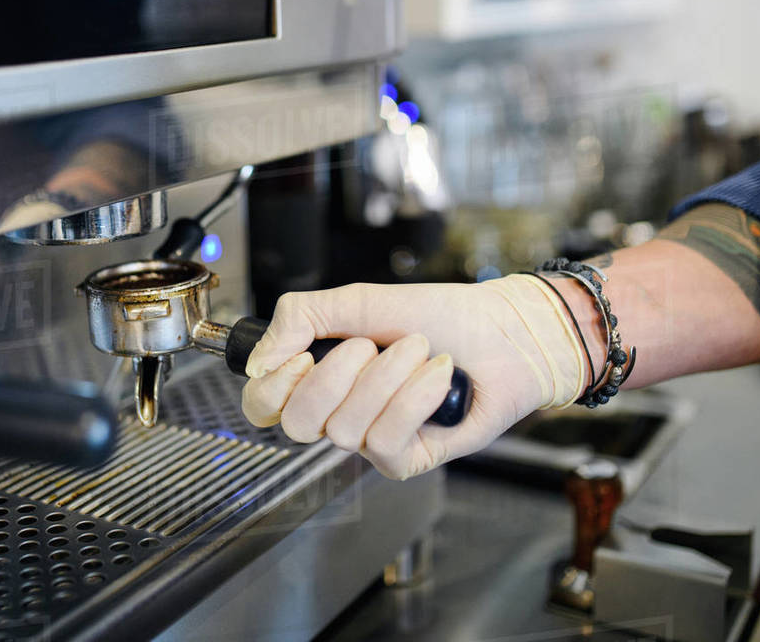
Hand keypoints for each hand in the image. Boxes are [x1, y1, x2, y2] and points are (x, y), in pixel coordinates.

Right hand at [241, 276, 585, 479]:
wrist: (502, 330)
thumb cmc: (436, 315)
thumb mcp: (357, 301)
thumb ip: (299, 318)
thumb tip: (257, 362)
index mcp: (318, 376)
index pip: (263, 404)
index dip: (275, 385)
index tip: (307, 354)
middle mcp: (338, 412)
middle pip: (297, 423)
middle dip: (336, 376)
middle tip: (369, 345)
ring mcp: (371, 440)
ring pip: (345, 430)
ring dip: (388, 377)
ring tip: (419, 351)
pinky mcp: (406, 459)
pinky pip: (386, 441)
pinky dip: (415, 397)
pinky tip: (439, 376)